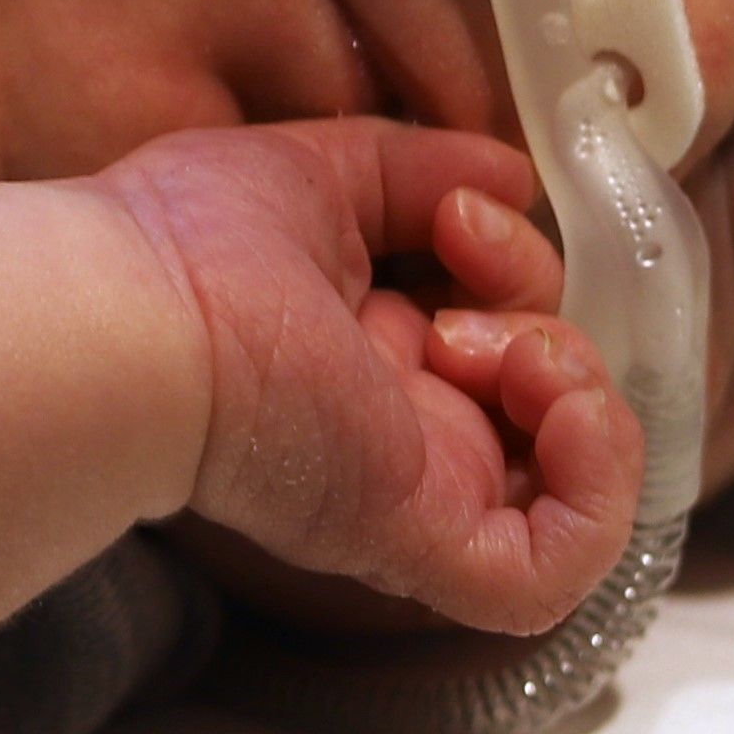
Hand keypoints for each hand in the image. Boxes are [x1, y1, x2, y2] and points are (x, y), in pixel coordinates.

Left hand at [87, 121, 636, 633]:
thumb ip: (420, 168)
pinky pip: (563, 565)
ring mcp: (417, 496)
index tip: (456, 219)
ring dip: (579, 391)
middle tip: (460, 277)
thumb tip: (513, 175)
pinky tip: (555, 400)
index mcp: (364, 358)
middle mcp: (395, 436)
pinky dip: (601, 480)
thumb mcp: (321, 172)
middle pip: (544, 403)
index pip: (498, 334)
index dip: (517, 268)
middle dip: (545, 320)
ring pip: (568, 486)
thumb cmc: (186, 240)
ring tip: (495, 346)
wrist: (133, 314)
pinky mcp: (425, 542)